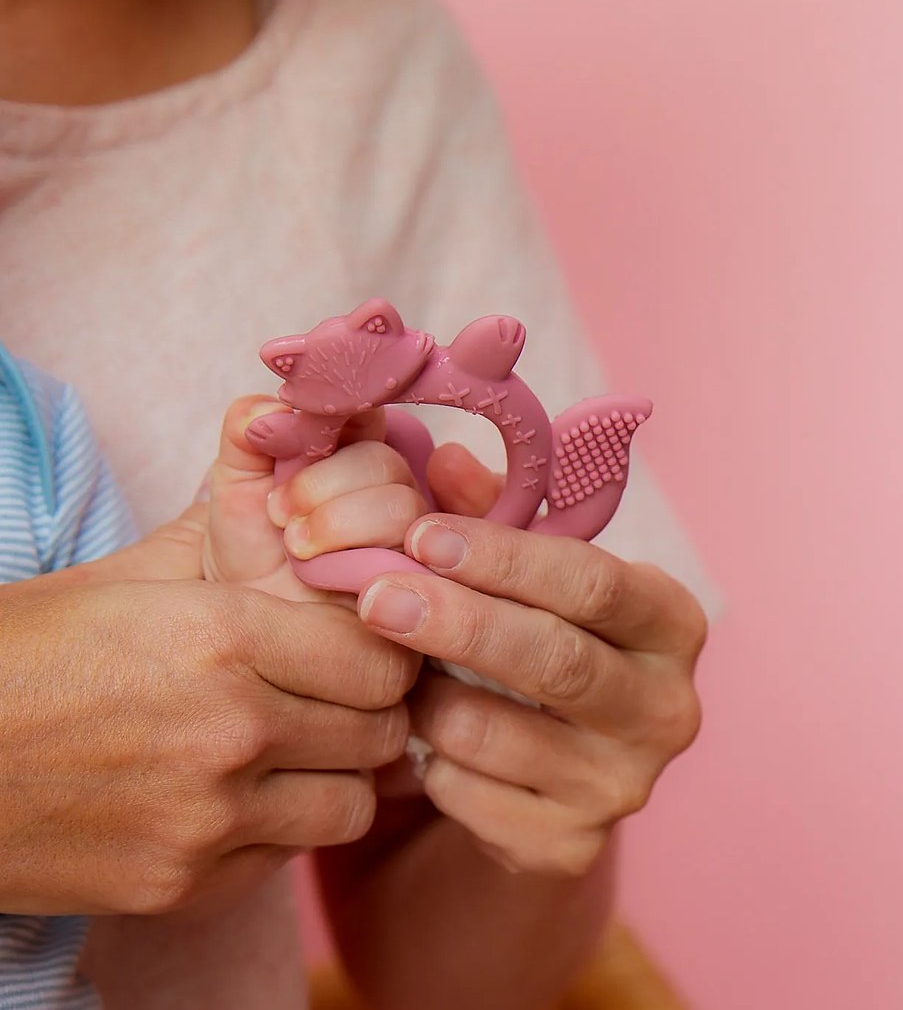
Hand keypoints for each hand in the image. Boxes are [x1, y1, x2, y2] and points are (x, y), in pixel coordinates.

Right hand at [0, 398, 423, 915]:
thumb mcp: (129, 576)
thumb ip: (228, 542)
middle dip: (375, 712)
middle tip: (346, 701)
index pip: (382, 660)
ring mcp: (209, 818)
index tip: (370, 650)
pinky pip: (288, 856)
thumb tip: (293, 496)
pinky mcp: (183, 885)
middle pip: (382, 731)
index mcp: (225, 635)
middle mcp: (231, 729)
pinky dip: (284, 826)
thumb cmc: (28, 652)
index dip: (388, 654)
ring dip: (341, 775)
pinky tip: (246, 797)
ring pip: (353, 803)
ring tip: (304, 752)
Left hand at [202, 395, 426, 598]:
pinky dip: (362, 560)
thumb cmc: (251, 539)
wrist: (251, 607)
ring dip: (338, 524)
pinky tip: (329, 573)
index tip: (285, 446)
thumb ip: (248, 430)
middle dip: (321, 487)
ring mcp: (409, 530)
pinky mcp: (416, 577)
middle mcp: (390, 483)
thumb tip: (274, 411)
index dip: (331, 423)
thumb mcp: (236, 476)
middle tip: (279, 516)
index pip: (368, 412)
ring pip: (400, 507)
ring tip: (296, 549)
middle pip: (384, 462)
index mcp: (355, 446)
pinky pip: (413, 560)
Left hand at [352, 445, 705, 876]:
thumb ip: (493, 515)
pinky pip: (468, 794)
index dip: (504, 558)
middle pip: (554, 659)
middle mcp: (667, 708)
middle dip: (455, 621)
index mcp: (670, 624)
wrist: (554, 768)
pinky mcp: (569, 845)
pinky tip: (417, 733)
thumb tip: (442, 463)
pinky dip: (426, 757)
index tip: (421, 536)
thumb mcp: (528, 576)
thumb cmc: (541, 639)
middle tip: (374, 595)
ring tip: (388, 667)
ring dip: (423, 695)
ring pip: (495, 732)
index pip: (594, 582)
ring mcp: (624, 786)